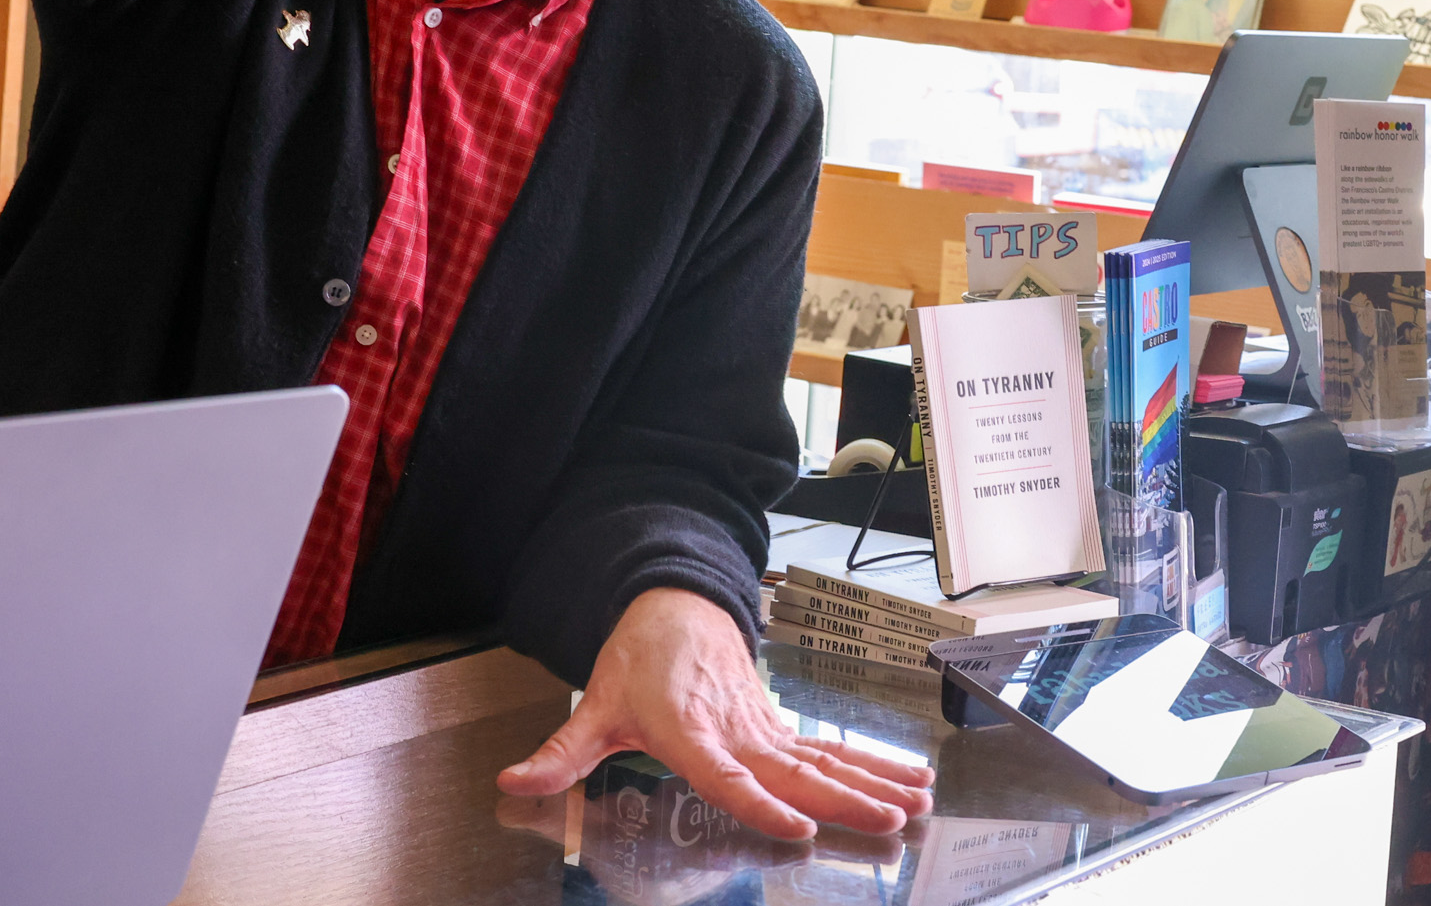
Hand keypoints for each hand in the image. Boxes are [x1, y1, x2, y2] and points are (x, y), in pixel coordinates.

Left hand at [495, 587, 935, 840]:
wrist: (674, 605)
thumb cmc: (637, 658)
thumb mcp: (594, 706)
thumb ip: (560, 754)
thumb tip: (513, 783)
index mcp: (692, 732)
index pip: (730, 777)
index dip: (764, 803)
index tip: (800, 826)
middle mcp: (738, 731)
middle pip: (800, 772)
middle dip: (849, 797)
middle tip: (891, 818)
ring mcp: (764, 727)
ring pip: (827, 760)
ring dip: (875, 781)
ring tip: (917, 801)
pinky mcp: (777, 725)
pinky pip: (829, 751)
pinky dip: (873, 765)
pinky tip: (908, 780)